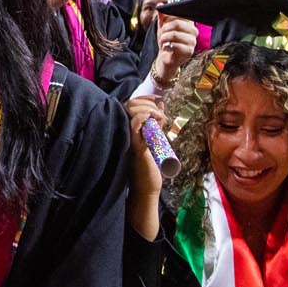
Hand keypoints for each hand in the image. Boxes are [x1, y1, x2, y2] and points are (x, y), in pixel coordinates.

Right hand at [125, 96, 167, 236]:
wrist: (147, 188)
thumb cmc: (151, 166)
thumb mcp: (155, 139)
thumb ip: (156, 124)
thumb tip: (161, 106)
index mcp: (130, 130)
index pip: (131, 104)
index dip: (144, 98)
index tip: (157, 99)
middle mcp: (126, 132)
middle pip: (130, 104)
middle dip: (147, 103)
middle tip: (159, 114)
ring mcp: (129, 138)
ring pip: (132, 110)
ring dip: (148, 108)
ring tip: (159, 117)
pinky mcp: (135, 145)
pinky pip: (134, 124)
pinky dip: (144, 116)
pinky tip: (154, 118)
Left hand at [152, 15, 197, 88]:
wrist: (165, 57)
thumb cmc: (166, 41)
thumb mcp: (162, 26)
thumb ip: (162, 15)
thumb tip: (160, 5)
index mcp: (189, 23)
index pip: (182, 14)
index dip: (170, 17)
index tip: (164, 22)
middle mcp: (193, 31)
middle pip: (178, 23)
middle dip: (165, 28)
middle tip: (162, 33)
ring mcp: (192, 41)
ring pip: (175, 34)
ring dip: (164, 38)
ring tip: (163, 42)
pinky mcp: (189, 51)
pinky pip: (176, 45)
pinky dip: (167, 46)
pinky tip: (167, 48)